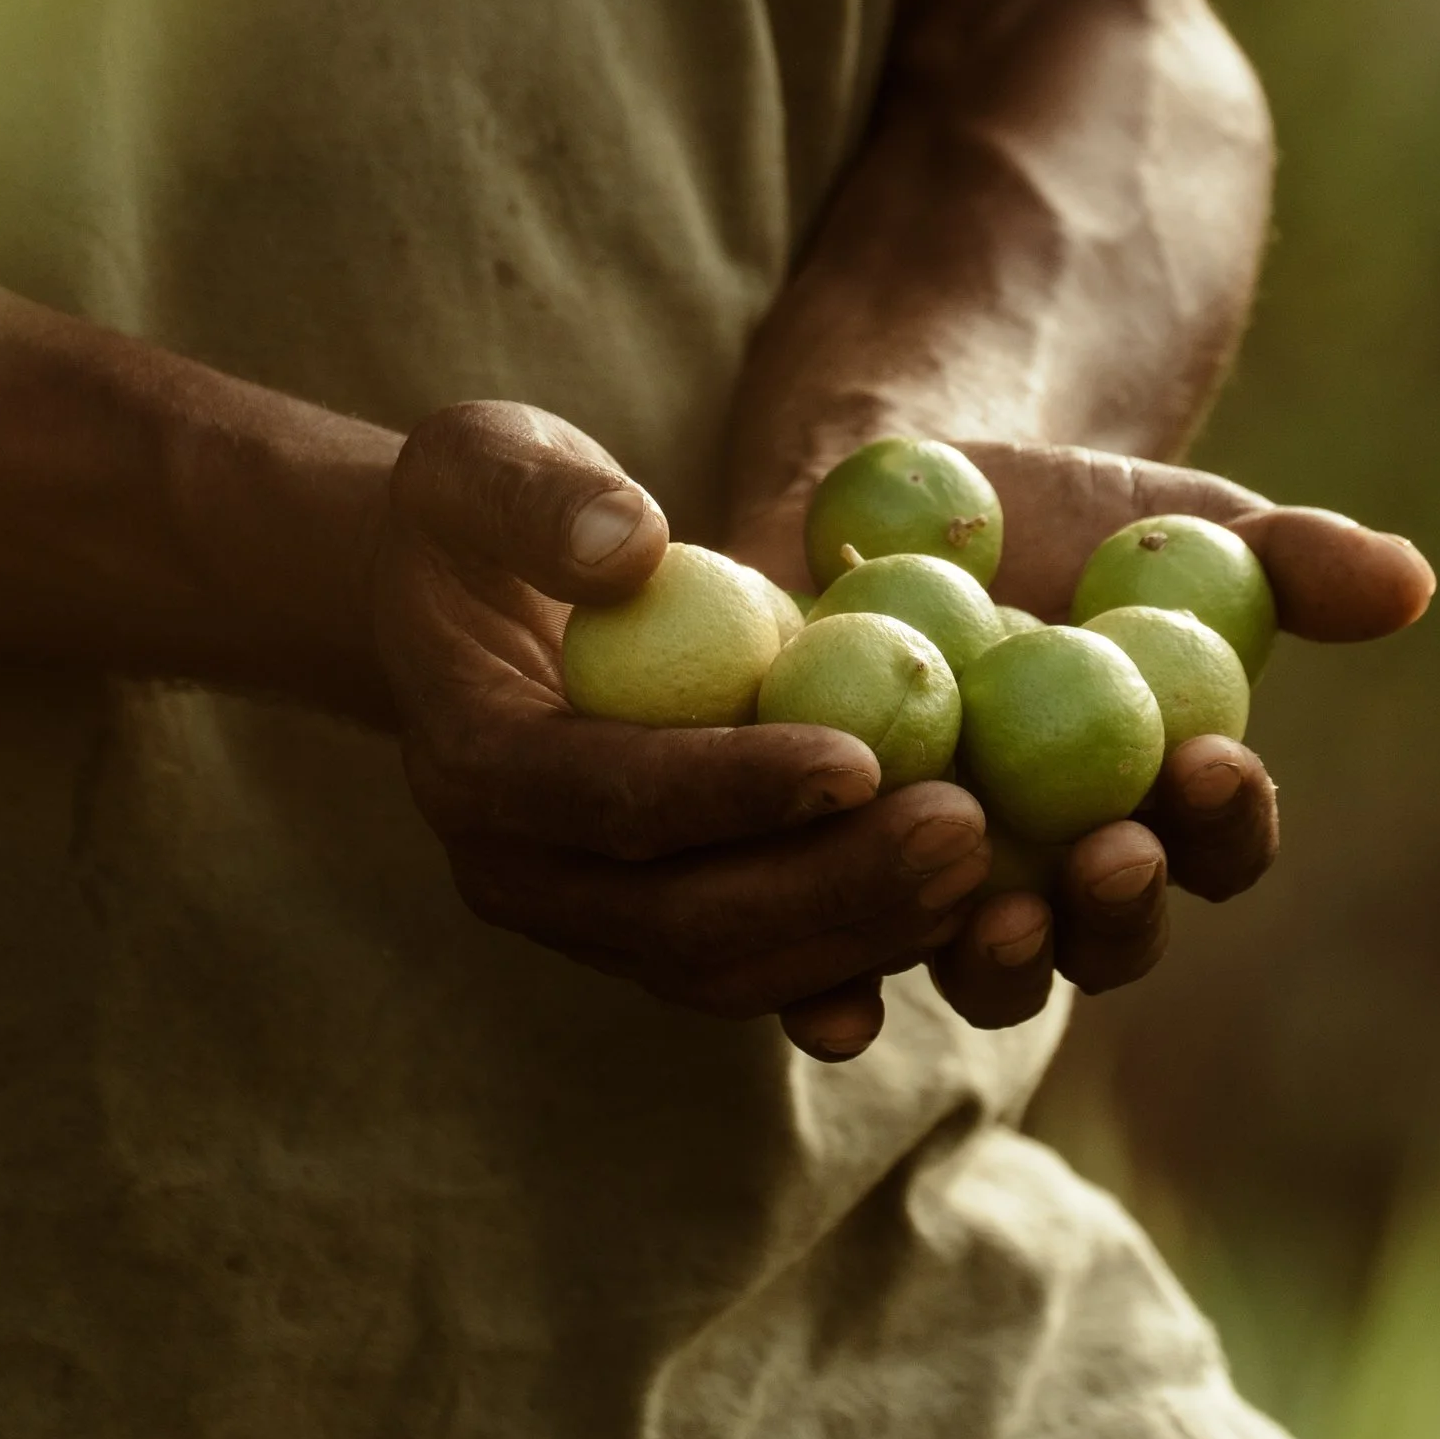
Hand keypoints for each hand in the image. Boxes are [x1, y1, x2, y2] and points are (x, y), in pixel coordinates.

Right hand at [375, 402, 999, 1039]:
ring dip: (863, 933)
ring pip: (728, 973)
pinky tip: (964, 916)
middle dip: (832, 882)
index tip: (863, 755)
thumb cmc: (475, 516)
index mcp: (471, 765)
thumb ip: (540, 497)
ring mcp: (582, 921)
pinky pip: (759, 976)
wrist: (450, 609)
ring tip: (989, 868)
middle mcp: (516, 873)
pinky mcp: (645, 935)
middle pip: (680, 918)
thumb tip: (639, 546)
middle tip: (964, 826)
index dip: (737, 787)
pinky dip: (858, 956)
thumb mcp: (480, 462)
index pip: (612, 796)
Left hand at [731, 443, 1433, 1055]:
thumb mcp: (1180, 528)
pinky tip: (834, 1009)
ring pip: (980, 969)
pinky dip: (836, 1000)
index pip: (1218, 849)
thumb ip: (1290, 559)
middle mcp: (1060, 880)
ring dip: (998, 961)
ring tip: (997, 914)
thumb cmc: (1072, 523)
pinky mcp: (829, 882)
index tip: (1214, 763)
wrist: (901, 504)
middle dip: (1116, 912)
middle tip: (1108, 855)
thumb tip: (1407, 579)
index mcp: (1164, 813)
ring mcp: (942, 894)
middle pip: (1106, 940)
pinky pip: (835, 965)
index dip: (1225, 823)